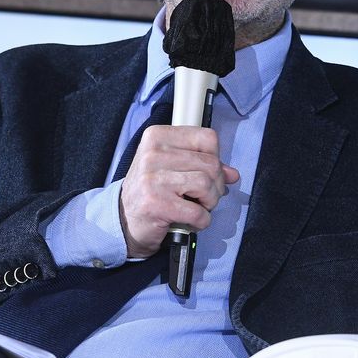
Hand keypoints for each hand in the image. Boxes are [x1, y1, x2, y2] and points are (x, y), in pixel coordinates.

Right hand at [119, 125, 239, 257]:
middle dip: (216, 185)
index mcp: (158, 136)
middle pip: (211, 164)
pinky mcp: (156, 204)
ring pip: (206, 185)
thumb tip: (233, 174)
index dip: (215, 158)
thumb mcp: (173, 168)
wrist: (123, 220)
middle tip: (205, 196)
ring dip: (210, 202)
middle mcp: (153, 153)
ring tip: (198, 207)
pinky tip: (192, 221)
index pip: (207, 138)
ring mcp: (153, 178)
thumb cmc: (151, 191)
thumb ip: (203, 165)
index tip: (207, 172)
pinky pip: (198, 212)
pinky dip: (201, 221)